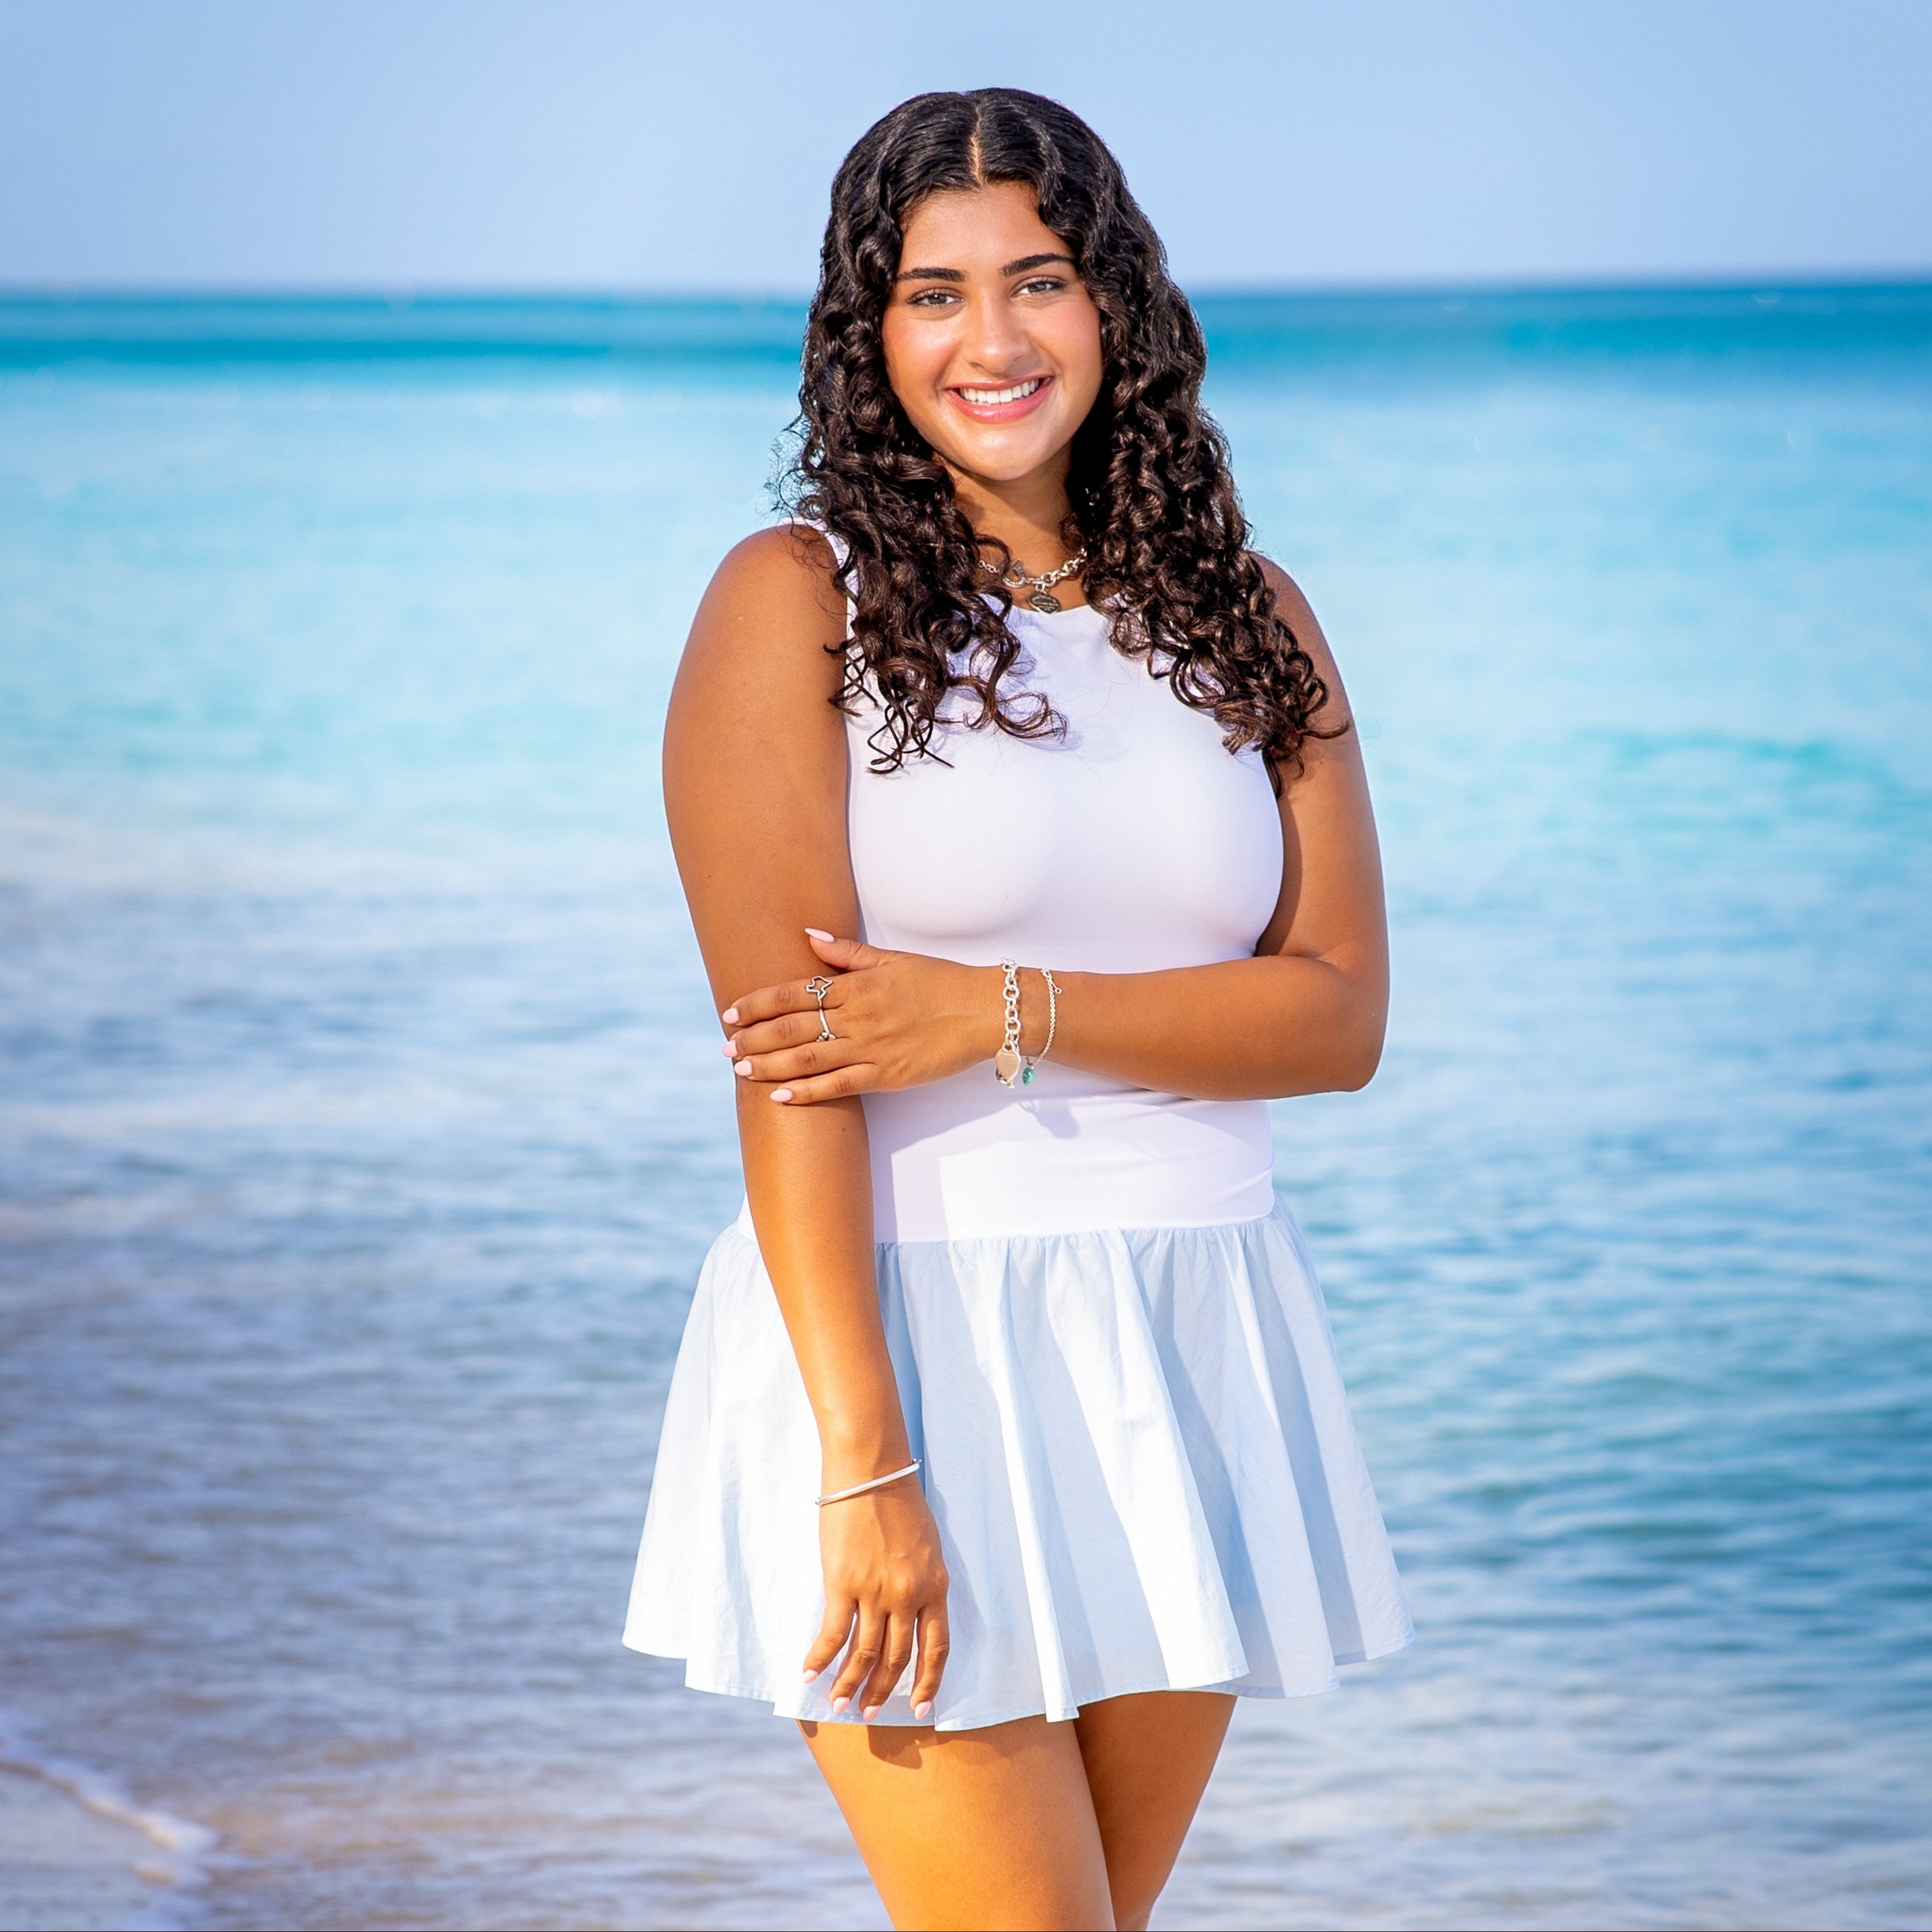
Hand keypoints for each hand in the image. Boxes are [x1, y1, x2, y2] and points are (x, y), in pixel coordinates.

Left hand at [723, 930, 1002, 1103]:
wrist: (984, 1011)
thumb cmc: (940, 982)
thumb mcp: (893, 960)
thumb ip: (847, 952)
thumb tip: (807, 935)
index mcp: (857, 985)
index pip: (795, 992)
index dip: (758, 1003)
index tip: (731, 1012)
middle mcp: (858, 1015)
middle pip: (793, 1027)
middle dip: (754, 1037)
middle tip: (725, 1047)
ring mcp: (871, 1047)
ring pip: (808, 1058)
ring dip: (769, 1065)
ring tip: (740, 1070)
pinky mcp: (887, 1074)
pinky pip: (838, 1085)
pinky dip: (807, 1092)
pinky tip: (780, 1097)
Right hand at [806, 1472, 949, 1721]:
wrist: (871, 1471)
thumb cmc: (899, 1501)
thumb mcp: (927, 1546)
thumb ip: (921, 1583)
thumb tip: (908, 1614)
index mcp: (935, 1585)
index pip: (936, 1648)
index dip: (929, 1683)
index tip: (922, 1709)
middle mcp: (909, 1595)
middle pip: (898, 1657)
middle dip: (883, 1691)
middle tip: (870, 1714)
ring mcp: (876, 1591)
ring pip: (865, 1653)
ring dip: (850, 1683)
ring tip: (838, 1704)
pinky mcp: (843, 1583)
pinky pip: (833, 1633)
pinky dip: (821, 1657)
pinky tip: (809, 1673)